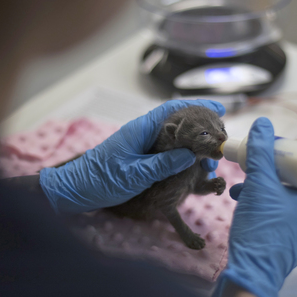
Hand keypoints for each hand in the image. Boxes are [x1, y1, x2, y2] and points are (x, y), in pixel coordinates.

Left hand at [39, 100, 224, 213]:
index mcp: (141, 128)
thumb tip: (190, 155)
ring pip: (174, 136)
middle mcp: (143, 131)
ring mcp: (142, 143)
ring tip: (210, 157)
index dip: (198, 106)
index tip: (218, 110)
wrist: (75, 189)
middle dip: (202, 127)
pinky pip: (167, 148)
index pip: (174, 109)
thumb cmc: (100, 180)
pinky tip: (193, 163)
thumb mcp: (134, 175)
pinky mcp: (140, 155)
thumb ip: (163, 164)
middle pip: (178, 121)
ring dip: (194, 143)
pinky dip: (183, 153)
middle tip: (220, 140)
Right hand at [212, 118, 296, 296]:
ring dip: (261, 188)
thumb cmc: (260, 229)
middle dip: (267, 172)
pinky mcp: (287, 242)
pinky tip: (242, 202)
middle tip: (249, 165)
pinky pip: (278, 214)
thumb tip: (264, 124)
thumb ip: (260, 153)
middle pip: (291, 181)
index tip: (263, 150)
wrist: (251, 274)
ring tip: (240, 185)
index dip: (282, 155)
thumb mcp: (259, 185)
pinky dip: (262, 205)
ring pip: (282, 198)